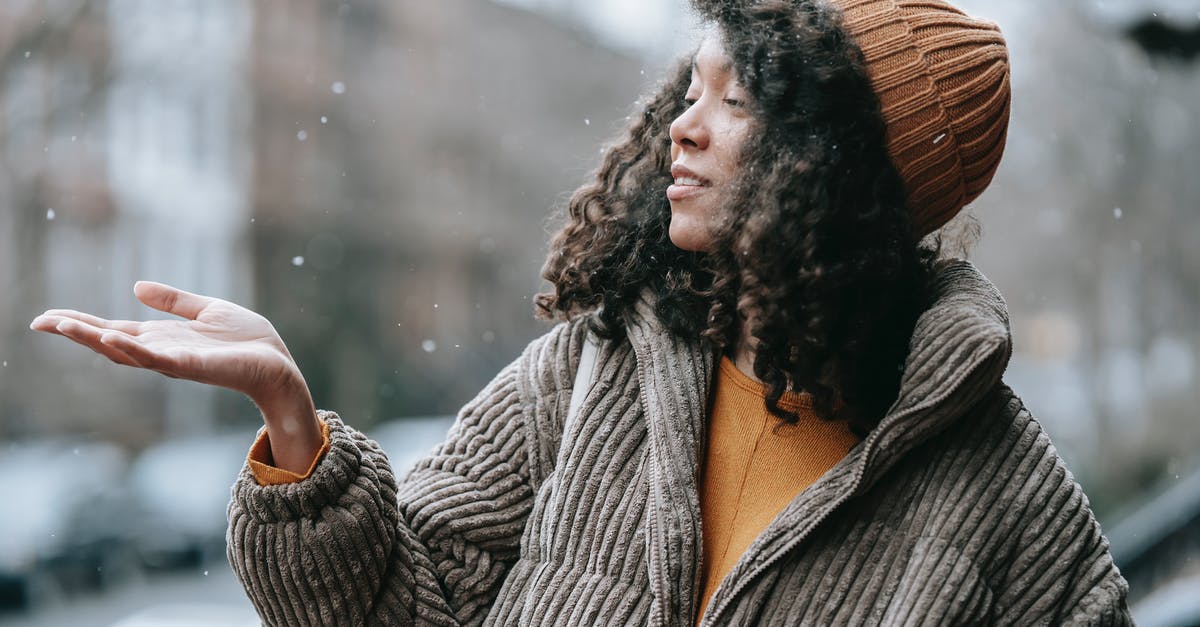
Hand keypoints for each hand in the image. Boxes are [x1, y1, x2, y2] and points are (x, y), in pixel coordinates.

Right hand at [31, 282, 322, 472]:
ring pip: (125, 351)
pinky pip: (158, 360)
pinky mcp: (193, 367)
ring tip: (63, 325)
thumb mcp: (208, 310)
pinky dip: (134, 350)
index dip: (82, 323)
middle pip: (109, 342)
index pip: (113, 330)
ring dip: (94, 339)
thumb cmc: (249, 342)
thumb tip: (135, 286)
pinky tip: (112, 339)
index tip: (48, 316)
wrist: (279, 364)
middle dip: (75, 332)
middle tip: (40, 321)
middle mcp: (162, 352)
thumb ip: (174, 301)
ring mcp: (175, 362)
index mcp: (163, 338)